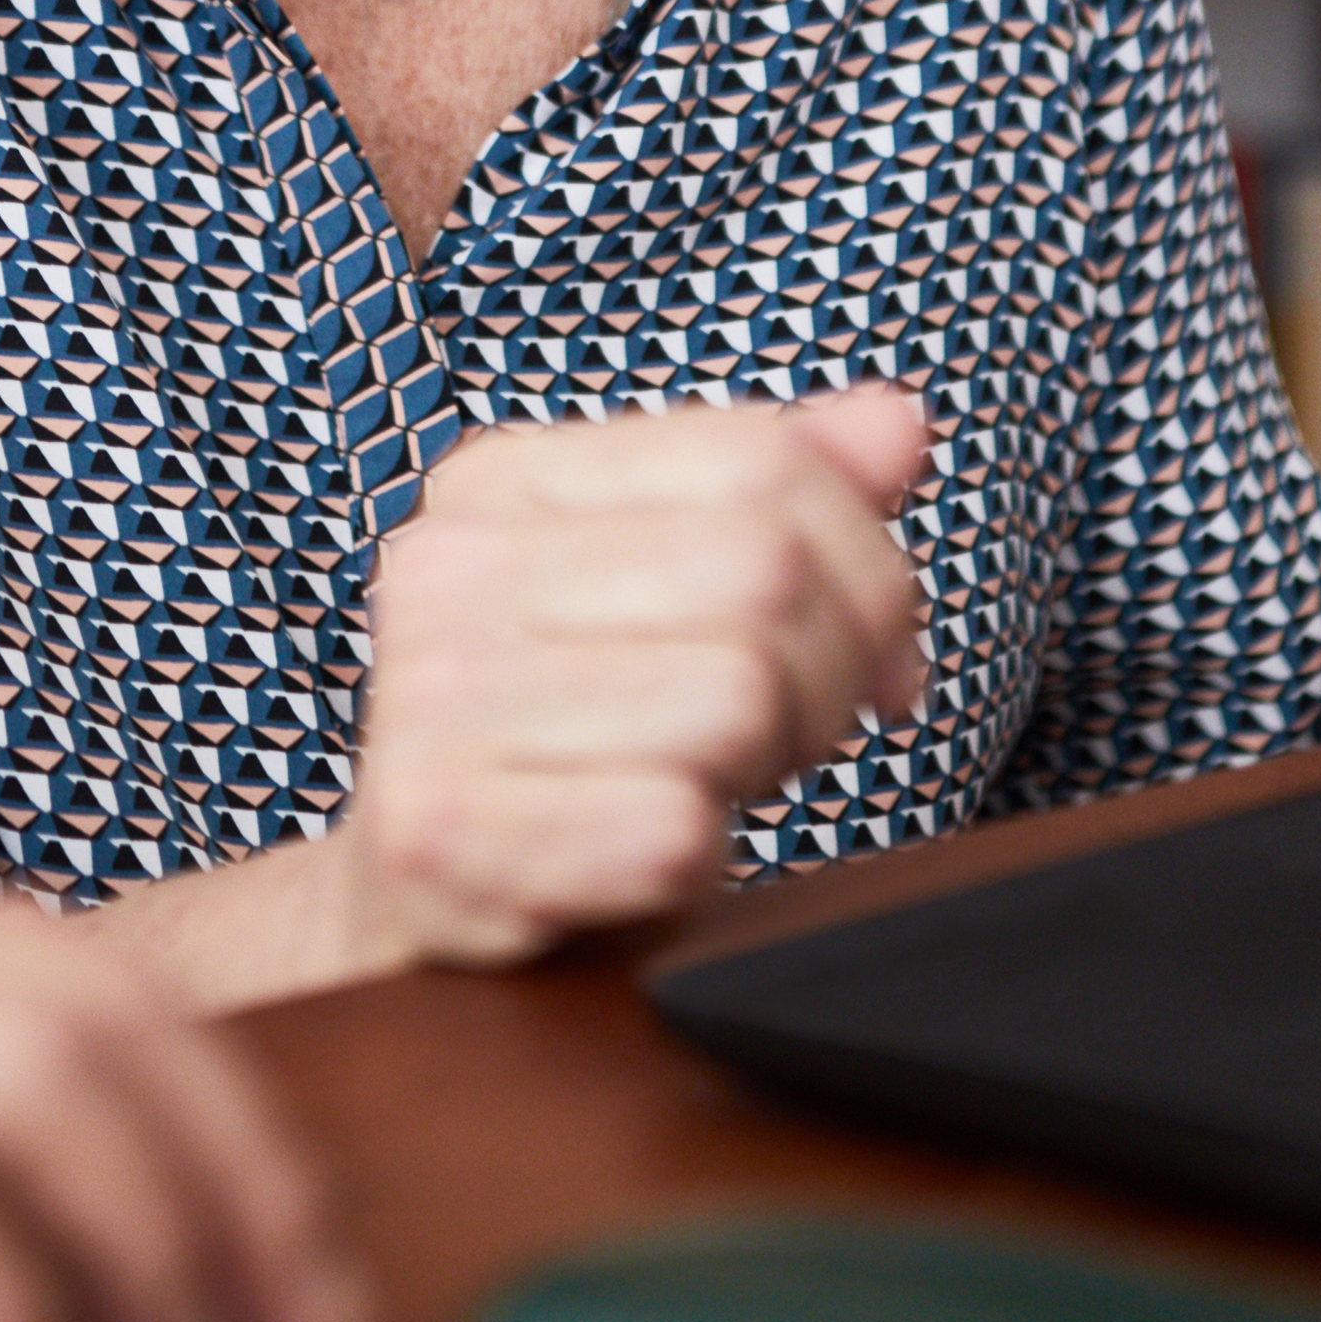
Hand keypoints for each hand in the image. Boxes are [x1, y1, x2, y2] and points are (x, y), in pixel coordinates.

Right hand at [327, 386, 934, 968]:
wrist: (424, 898)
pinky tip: (645, 854)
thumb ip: (780, 497)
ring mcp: (430, 698)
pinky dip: (697, 857)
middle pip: (764, 572)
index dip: (866, 568)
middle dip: (828, 676)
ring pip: (736, 697)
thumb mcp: (666, 593)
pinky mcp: (437, 832)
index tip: (872, 654)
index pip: (761, 460)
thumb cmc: (572, 737)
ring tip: (706, 784)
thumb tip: (896, 423)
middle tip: (787, 736)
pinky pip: (670, 828)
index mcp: (501, 480)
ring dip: (763, 766)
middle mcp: (448, 569)